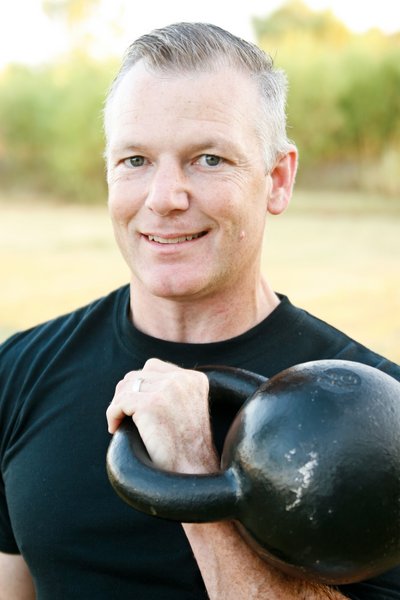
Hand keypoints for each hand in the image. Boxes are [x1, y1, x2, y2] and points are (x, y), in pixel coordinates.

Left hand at [106, 358, 219, 472]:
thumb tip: (134, 382)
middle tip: (124, 416)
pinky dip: (113, 415)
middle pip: (137, 374)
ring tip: (119, 422)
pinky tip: (116, 429)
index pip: (153, 367)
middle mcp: (183, 379)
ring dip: (118, 405)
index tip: (135, 407)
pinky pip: (119, 403)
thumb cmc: (187, 450)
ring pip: (126, 387)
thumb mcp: (187, 409)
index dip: (139, 386)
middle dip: (126, 395)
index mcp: (194, 379)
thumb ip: (171, 391)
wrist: (192, 475)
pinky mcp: (151, 405)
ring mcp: (168, 390)